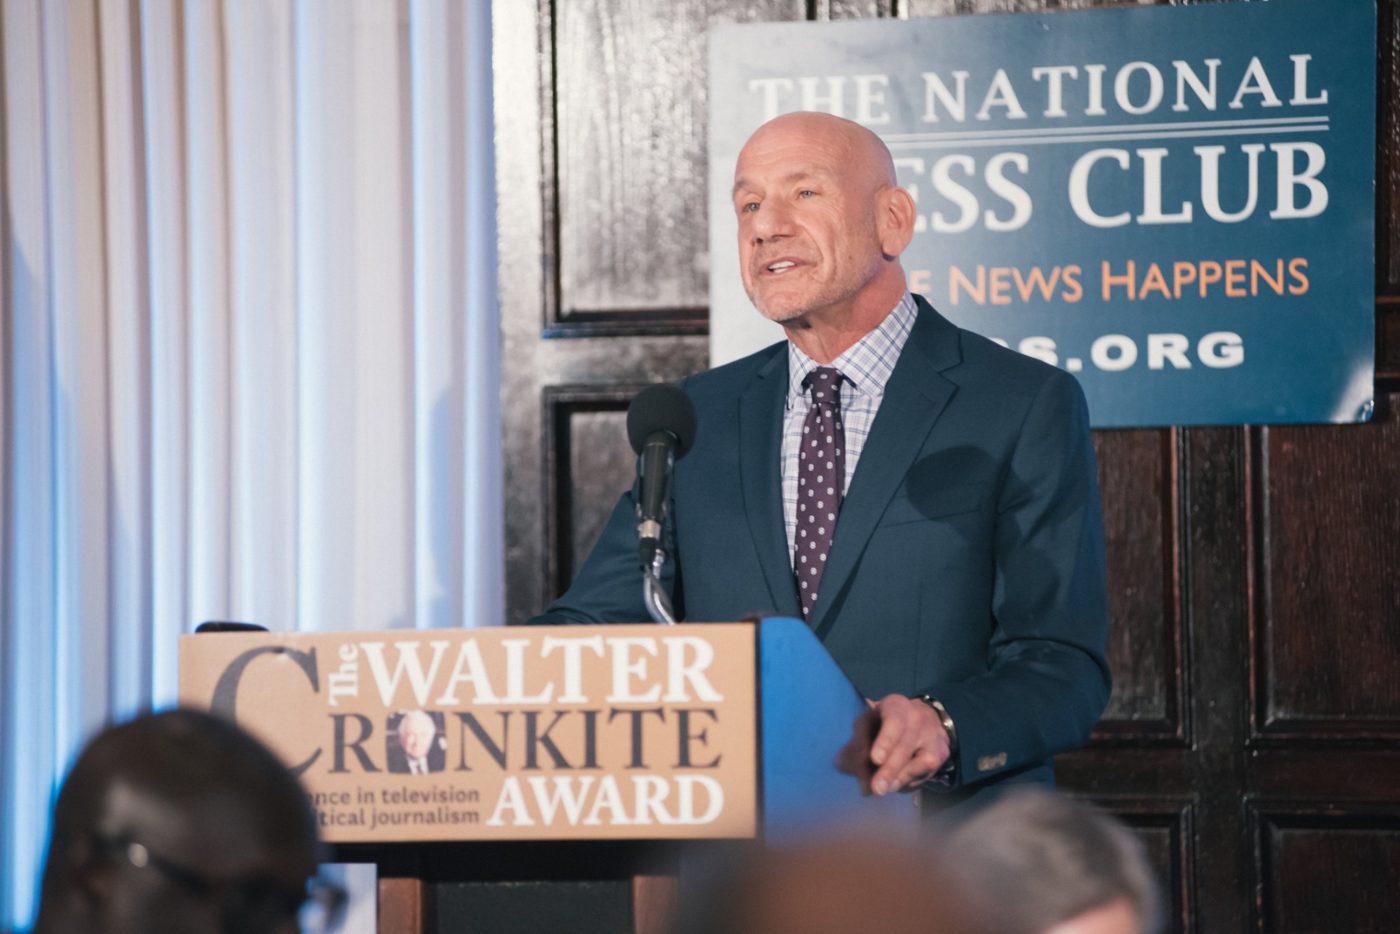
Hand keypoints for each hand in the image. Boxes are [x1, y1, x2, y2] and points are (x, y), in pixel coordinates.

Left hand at [834, 695, 948, 795]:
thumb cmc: (885, 725)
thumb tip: (838, 764)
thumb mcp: (867, 727)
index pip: (893, 720)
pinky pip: (924, 771)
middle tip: (875, 788)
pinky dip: (908, 780)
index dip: (885, 740)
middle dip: (888, 770)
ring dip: (896, 778)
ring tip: (880, 789)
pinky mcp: (940, 752)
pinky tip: (896, 784)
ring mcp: (931, 735)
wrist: (923, 721)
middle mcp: (916, 717)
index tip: (875, 759)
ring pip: (917, 761)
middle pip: (904, 745)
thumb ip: (854, 745)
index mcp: (895, 705)